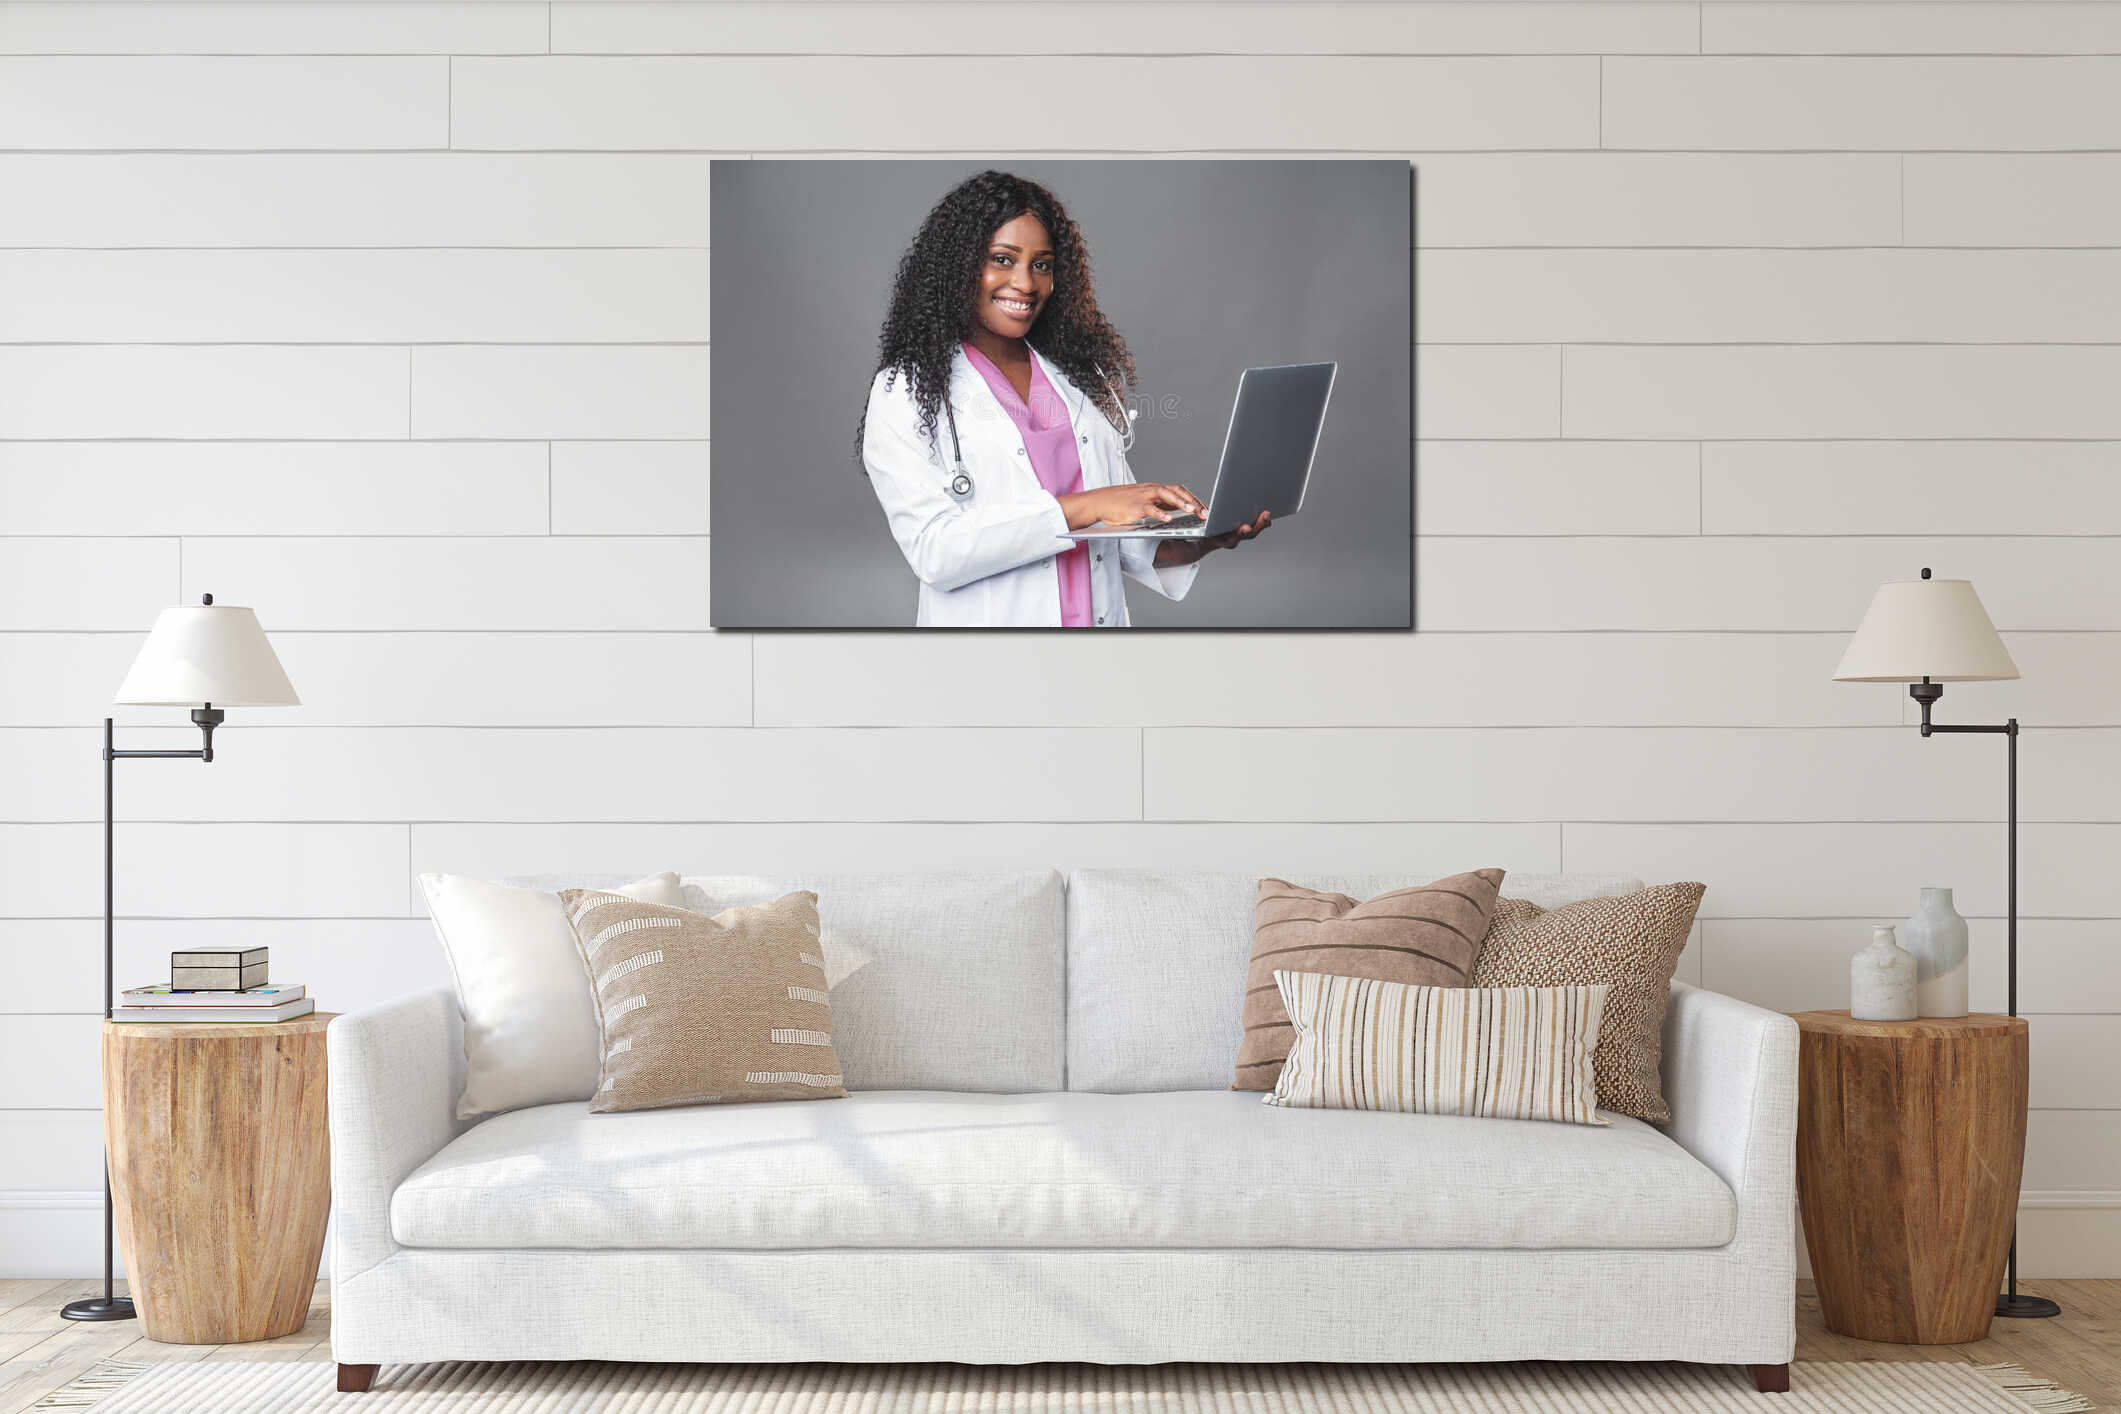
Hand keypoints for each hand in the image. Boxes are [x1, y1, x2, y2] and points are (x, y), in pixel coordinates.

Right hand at [1057, 482, 1205, 530]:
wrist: (1100, 502)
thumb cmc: (1122, 504)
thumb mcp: (1145, 501)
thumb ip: (1161, 504)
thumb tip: (1178, 510)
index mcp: (1156, 489)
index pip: (1180, 490)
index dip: (1194, 499)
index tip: (1206, 509)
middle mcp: (1152, 490)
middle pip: (1177, 491)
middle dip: (1193, 501)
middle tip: (1205, 512)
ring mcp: (1144, 497)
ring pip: (1166, 496)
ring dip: (1181, 503)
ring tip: (1193, 511)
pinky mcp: (1135, 506)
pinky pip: (1150, 509)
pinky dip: (1160, 513)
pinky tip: (1169, 520)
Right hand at [1155, 510, 1271, 566]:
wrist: (1190, 548)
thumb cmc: (1183, 541)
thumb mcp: (1179, 539)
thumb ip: (1178, 541)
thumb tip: (1167, 545)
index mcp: (1214, 541)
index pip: (1228, 540)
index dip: (1237, 534)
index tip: (1244, 527)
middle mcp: (1225, 539)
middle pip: (1245, 535)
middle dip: (1256, 526)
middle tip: (1266, 515)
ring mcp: (1232, 535)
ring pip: (1250, 531)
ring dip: (1261, 522)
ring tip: (1268, 512)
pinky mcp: (1235, 529)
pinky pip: (1250, 525)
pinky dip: (1258, 519)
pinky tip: (1264, 512)